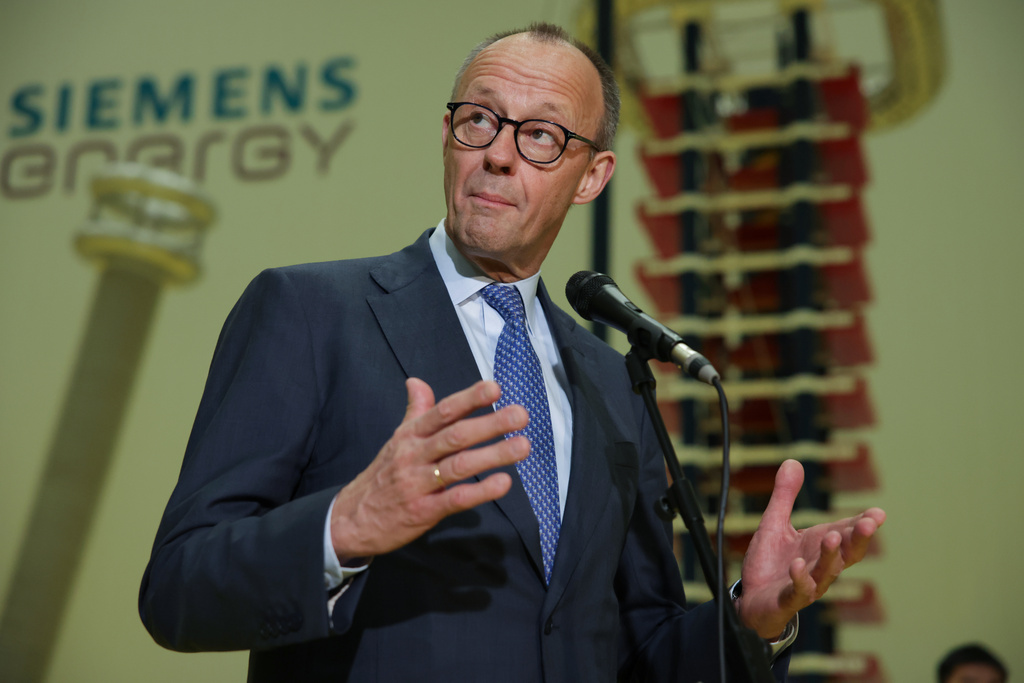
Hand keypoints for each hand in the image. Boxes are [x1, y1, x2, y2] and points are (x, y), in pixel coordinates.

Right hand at [329, 378, 528, 562]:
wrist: (352, 518)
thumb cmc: (383, 475)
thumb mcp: (396, 440)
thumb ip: (414, 411)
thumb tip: (416, 381)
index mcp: (410, 435)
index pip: (443, 411)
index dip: (469, 398)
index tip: (495, 388)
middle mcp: (414, 455)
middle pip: (455, 435)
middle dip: (490, 424)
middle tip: (521, 415)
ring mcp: (418, 483)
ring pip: (459, 465)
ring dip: (493, 455)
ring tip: (523, 446)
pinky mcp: (423, 511)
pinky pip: (455, 499)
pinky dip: (480, 490)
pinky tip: (503, 483)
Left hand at [736, 459, 885, 638]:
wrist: (752, 598)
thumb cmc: (770, 561)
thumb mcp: (774, 522)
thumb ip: (785, 495)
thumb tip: (792, 460)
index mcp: (820, 545)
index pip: (847, 533)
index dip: (863, 524)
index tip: (878, 513)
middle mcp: (820, 565)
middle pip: (846, 553)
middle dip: (858, 538)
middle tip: (869, 523)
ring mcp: (808, 584)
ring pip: (826, 571)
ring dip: (831, 555)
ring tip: (832, 537)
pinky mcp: (788, 599)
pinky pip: (799, 590)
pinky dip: (801, 578)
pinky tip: (799, 565)